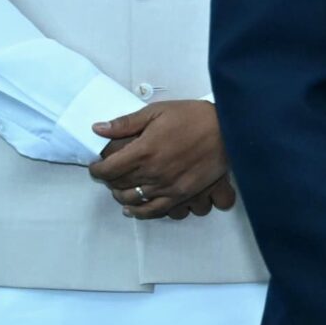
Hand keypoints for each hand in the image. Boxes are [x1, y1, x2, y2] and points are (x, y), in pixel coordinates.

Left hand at [90, 100, 229, 219]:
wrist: (229, 130)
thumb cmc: (193, 117)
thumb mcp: (158, 111)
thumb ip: (126, 123)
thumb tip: (97, 129)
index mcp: (143, 151)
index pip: (108, 169)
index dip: (97, 169)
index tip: (97, 166)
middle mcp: (152, 173)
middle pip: (118, 186)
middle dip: (109, 181)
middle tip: (110, 174)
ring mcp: (167, 188)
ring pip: (133, 201)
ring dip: (122, 197)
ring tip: (121, 190)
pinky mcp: (182, 196)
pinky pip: (155, 211)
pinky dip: (141, 212)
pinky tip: (135, 208)